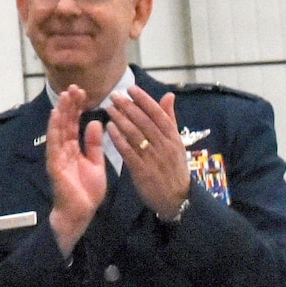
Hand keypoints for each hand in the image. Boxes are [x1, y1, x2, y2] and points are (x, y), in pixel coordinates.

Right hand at [46, 85, 107, 255]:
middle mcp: (63, 149)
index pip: (74, 124)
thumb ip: (94, 144)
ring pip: (58, 129)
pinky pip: (54, 143)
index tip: (82, 92)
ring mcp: (57, 155)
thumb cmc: (87, 191)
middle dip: (69, 105)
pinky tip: (57, 115)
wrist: (80, 212)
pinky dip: (55, 128)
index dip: (77, 108)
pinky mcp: (55, 163)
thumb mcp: (96, 163)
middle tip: (74, 87)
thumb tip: (96, 122)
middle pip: (65, 123)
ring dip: (62, 111)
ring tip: (65, 95)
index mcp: (74, 148)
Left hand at [106, 88, 190, 221]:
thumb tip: (168, 95)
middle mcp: (165, 145)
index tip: (131, 89)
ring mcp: (153, 158)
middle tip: (114, 96)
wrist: (177, 198)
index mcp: (174, 137)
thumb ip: (169, 119)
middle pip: (145, 122)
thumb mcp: (177, 143)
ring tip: (108, 108)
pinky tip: (108, 128)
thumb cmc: (174, 167)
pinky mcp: (142, 170)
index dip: (144, 100)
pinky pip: (128, 151)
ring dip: (121, 120)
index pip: (159, 114)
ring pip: (135, 135)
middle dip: (128, 107)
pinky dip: (118, 138)